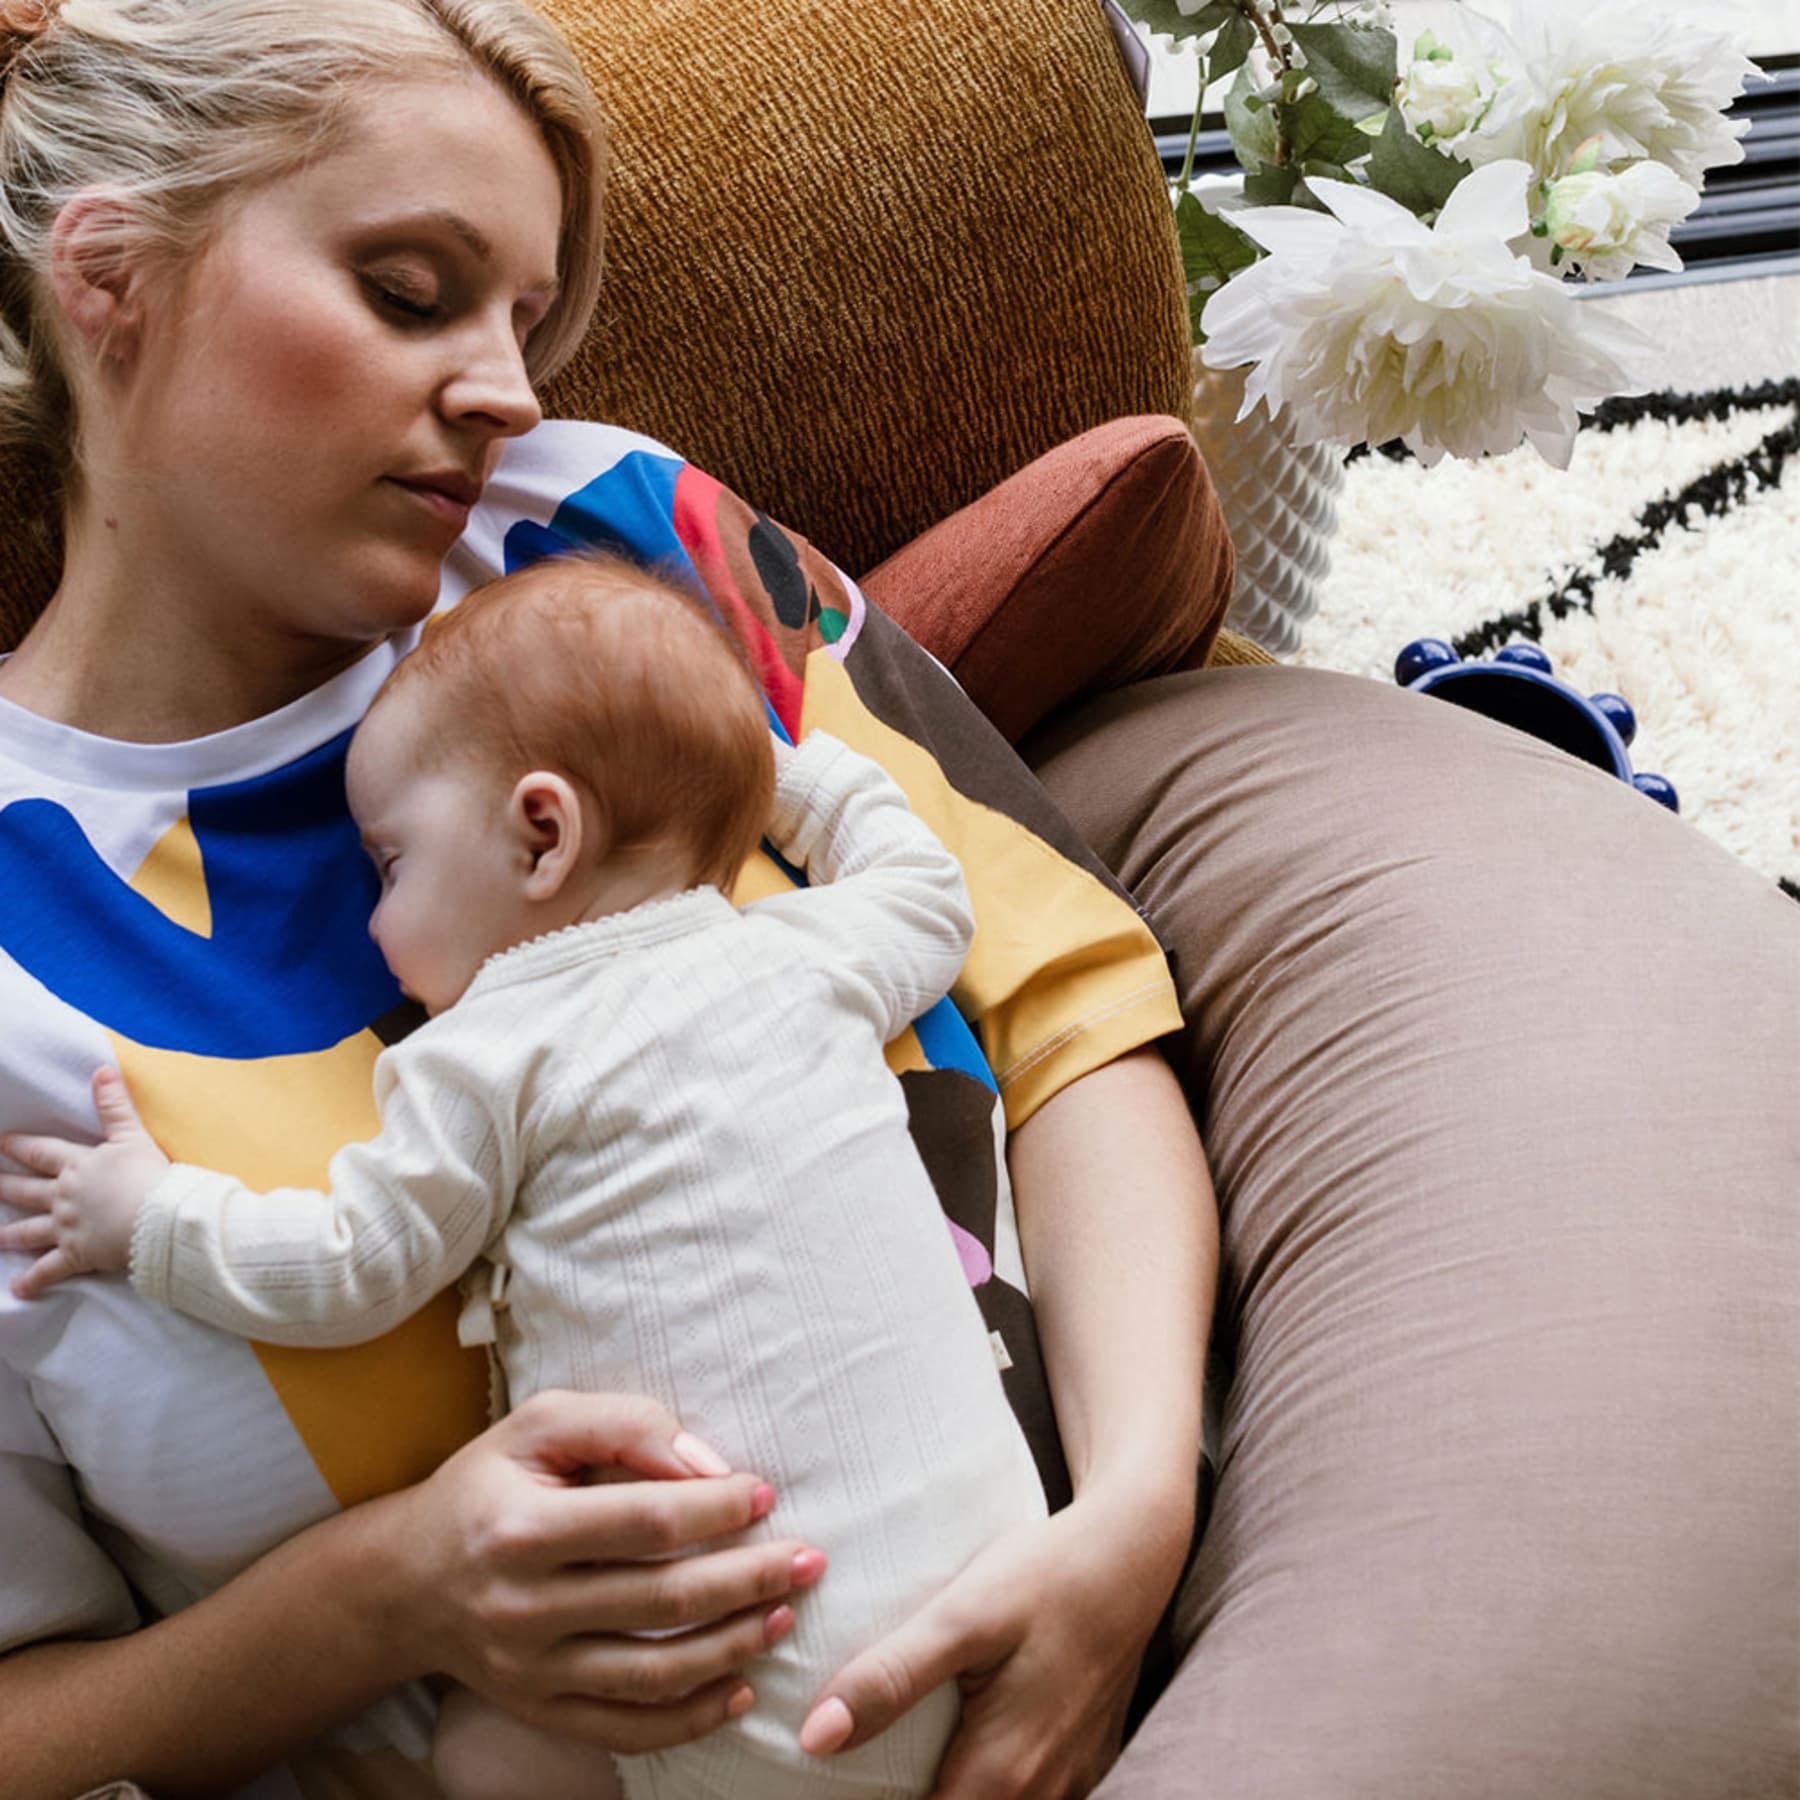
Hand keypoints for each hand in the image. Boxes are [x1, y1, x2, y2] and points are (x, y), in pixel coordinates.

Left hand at [0, 1067, 170, 1297]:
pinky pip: (50, 1271)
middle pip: (27, 1190)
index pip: (41, 1152)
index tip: (0, 1142)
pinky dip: (33, 1282)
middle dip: (5, 1186)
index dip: (19, 1146)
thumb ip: (114, 1104)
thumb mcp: (133, 1134)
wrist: (158, 1216)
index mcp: (78, 1166)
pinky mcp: (77, 1254)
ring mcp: (67, 1227)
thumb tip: (103, 1069)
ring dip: (10, 1234)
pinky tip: (18, 1290)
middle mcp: (65, 1196)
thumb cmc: (149, 1174)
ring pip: (30, 1230)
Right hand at [386, 1389, 828, 1755]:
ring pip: (652, 1672)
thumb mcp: (541, 1425)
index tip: (765, 1495)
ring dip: (733, 1646)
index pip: (643, 1522)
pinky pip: (627, 1729)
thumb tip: (707, 1464)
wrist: (407, 1581)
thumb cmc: (489, 1485)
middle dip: (748, 1578)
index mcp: (520, 1529)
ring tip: (785, 1614)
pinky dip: (691, 1717)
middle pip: (659, 1600)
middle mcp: (522, 1606)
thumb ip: (626, 1426)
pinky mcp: (539, 1712)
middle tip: (809, 1558)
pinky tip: (740, 1686)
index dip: (715, 1509)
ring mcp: (530, 1671)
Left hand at [800, 1481, 1190, 1798]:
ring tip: (900, 1760)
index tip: (838, 1783)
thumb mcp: (962, 1615)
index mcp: (1001, 1772)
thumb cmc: (1048, 1576)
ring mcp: (1070, 1780)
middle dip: (903, 1799)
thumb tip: (817, 1738)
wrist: (1134, 1552)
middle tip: (858, 1768)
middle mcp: (1041, 1793)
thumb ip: (892, 1677)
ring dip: (948, 1792)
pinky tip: (962, 1745)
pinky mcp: (1084, 1758)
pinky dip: (988, 1784)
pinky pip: (1029, 1796)